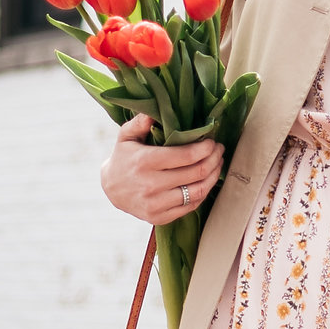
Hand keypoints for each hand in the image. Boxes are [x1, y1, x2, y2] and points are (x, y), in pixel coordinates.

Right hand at [101, 113, 223, 225]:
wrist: (110, 189)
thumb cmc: (123, 157)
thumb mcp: (126, 136)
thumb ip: (140, 122)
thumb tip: (155, 111)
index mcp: (145, 161)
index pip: (187, 156)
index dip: (206, 148)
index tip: (212, 141)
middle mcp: (150, 185)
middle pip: (196, 173)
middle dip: (214, 159)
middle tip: (219, 150)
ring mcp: (155, 204)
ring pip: (198, 191)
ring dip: (213, 176)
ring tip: (217, 164)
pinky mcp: (159, 217)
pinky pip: (191, 206)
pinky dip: (203, 192)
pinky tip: (206, 181)